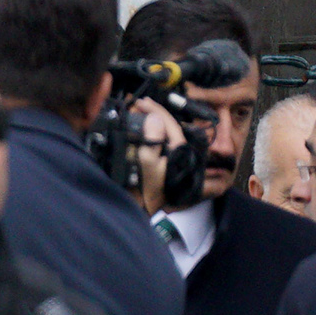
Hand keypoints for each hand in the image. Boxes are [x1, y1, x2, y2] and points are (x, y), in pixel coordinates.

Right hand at [127, 98, 185, 213]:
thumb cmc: (147, 191)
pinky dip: (146, 134)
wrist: (143, 211)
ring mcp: (168, 158)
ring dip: (150, 122)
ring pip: (162, 134)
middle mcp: (176, 153)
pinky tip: (137, 129)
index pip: (170, 124)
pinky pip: (155, 143)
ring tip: (137, 113)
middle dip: (153, 114)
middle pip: (167, 127)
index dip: (155, 110)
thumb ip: (152, 142)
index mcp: (178, 151)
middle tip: (138, 105)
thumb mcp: (148, 166)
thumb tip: (154, 119)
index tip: (141, 102)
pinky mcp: (160, 164)